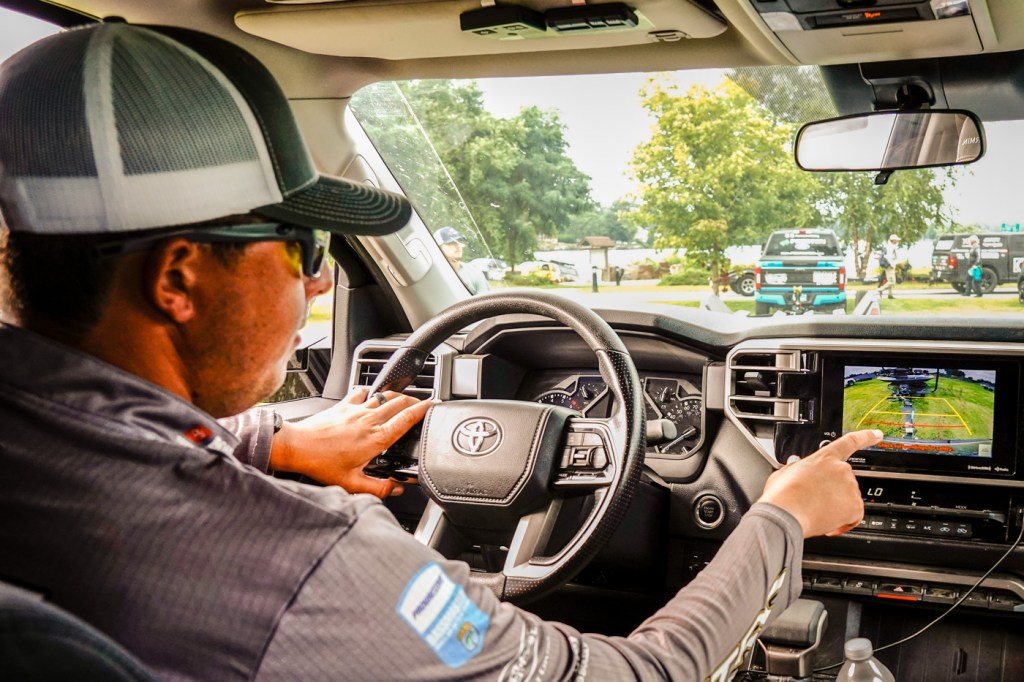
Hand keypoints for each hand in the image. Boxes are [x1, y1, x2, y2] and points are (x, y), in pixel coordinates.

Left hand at [269, 387, 430, 497]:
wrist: (296, 447)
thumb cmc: (321, 464)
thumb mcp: (352, 484)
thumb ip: (379, 488)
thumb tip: (397, 489)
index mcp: (375, 439)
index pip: (406, 419)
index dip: (423, 411)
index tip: (432, 407)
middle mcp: (368, 420)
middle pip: (399, 402)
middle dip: (414, 400)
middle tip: (422, 404)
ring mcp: (356, 410)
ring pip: (384, 396)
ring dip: (396, 396)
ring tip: (403, 400)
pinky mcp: (343, 405)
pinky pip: (363, 392)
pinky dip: (372, 393)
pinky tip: (372, 397)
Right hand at [758, 429, 882, 537]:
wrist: (786, 514)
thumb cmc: (782, 495)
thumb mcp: (784, 472)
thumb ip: (796, 468)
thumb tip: (796, 468)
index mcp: (824, 457)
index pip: (850, 442)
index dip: (866, 437)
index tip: (878, 435)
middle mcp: (841, 469)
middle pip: (845, 480)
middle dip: (833, 492)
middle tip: (816, 501)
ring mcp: (850, 487)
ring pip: (848, 499)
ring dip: (836, 507)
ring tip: (816, 512)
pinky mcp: (855, 506)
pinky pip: (854, 516)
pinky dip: (843, 522)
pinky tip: (828, 525)